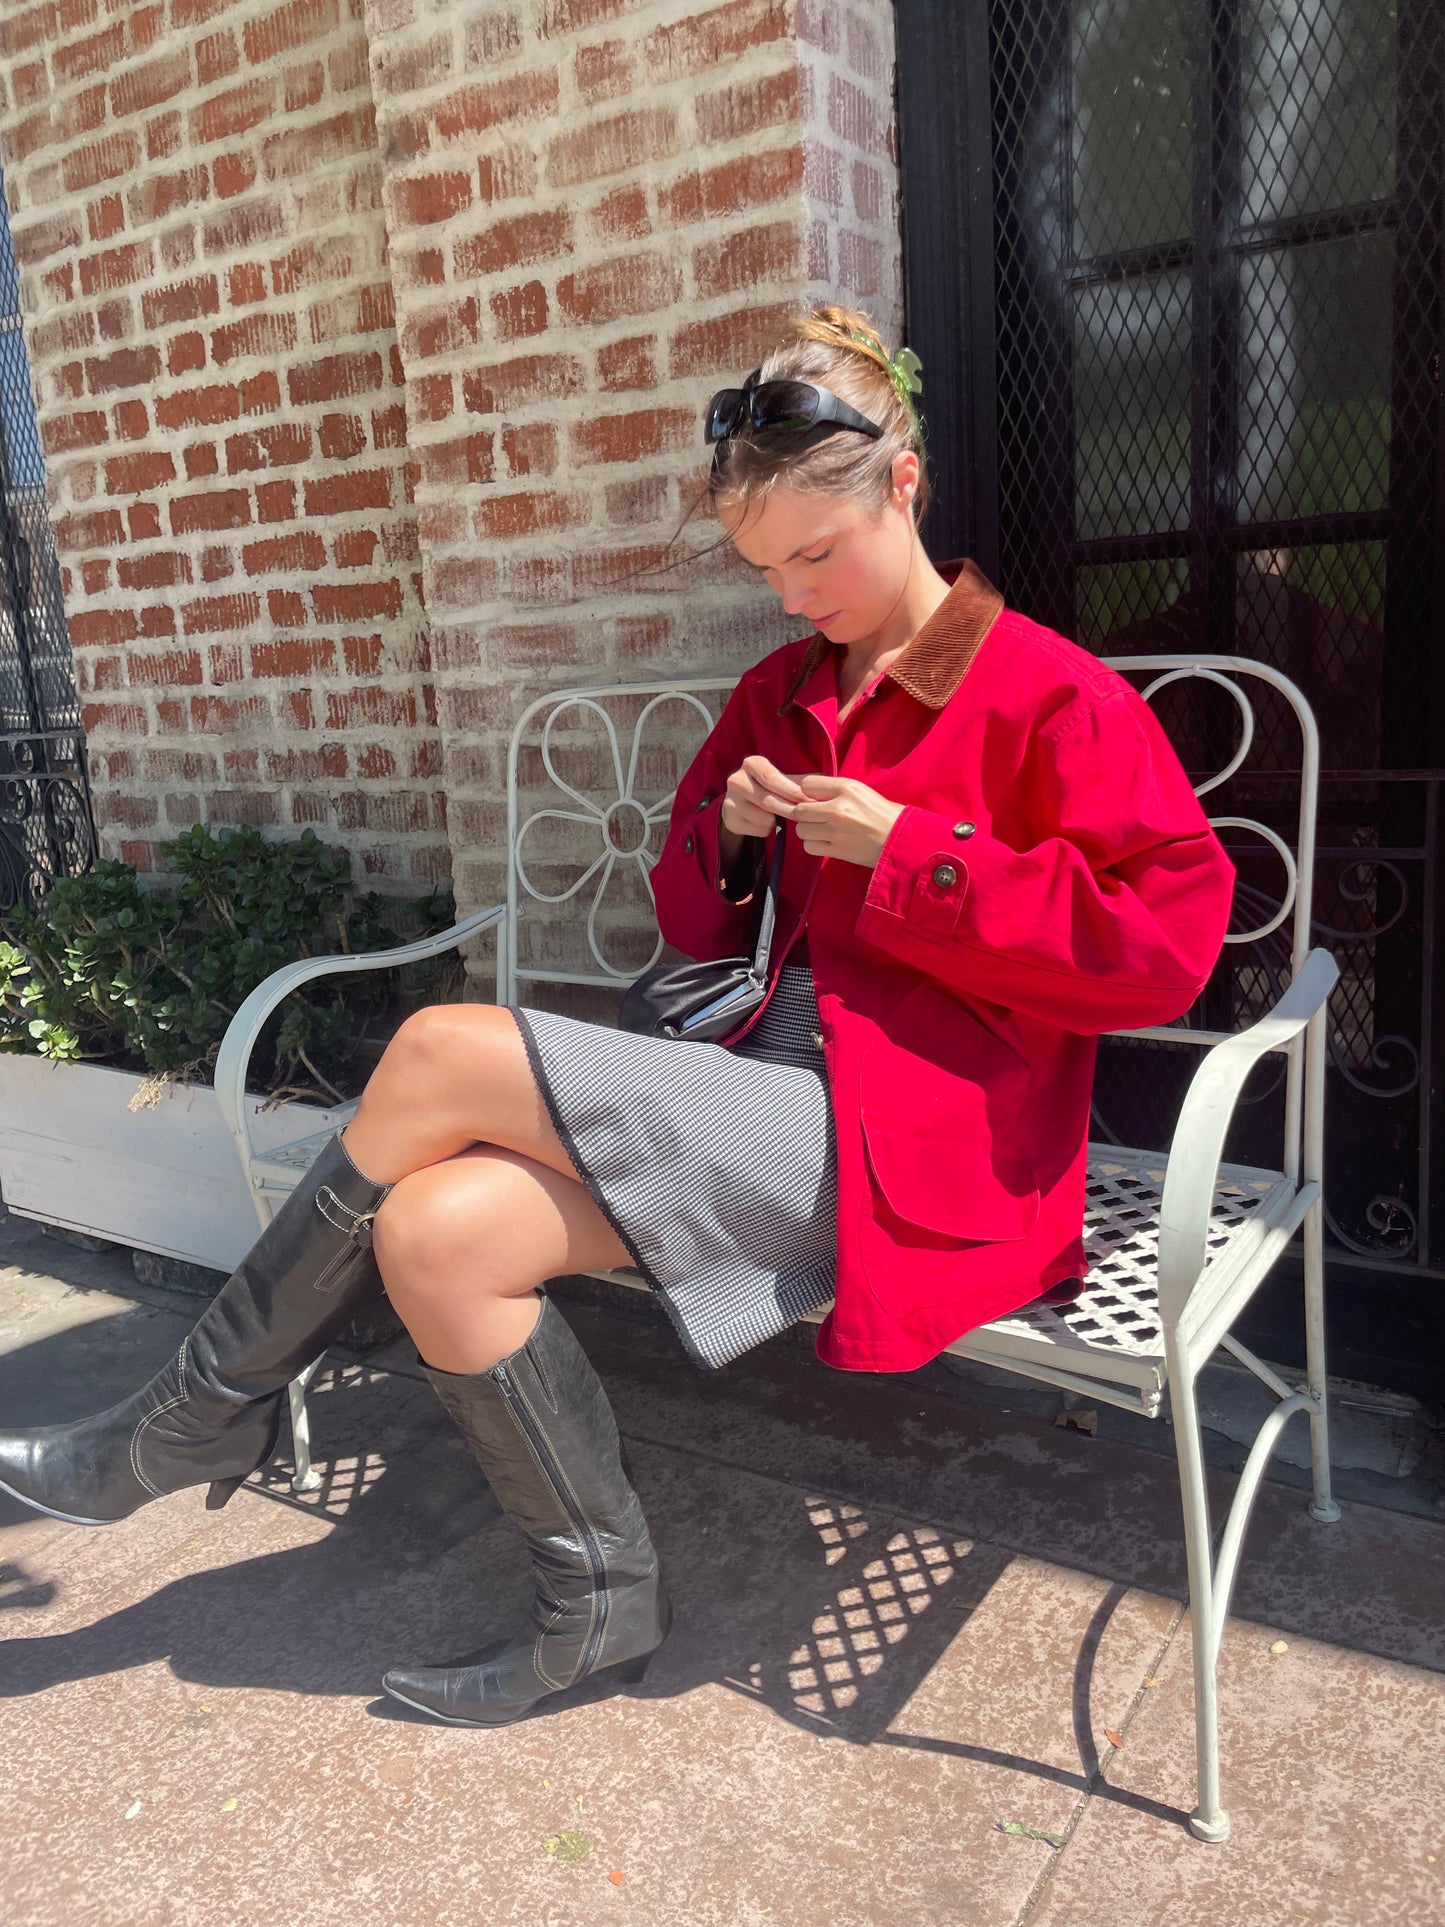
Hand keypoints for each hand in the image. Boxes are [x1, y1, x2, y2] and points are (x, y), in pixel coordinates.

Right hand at [720, 755, 805, 838]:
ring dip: (778, 821)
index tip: (809, 801)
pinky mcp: (730, 820)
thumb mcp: (782, 778)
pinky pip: (759, 830)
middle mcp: (736, 780)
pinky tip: (767, 822)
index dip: (792, 791)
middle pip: (769, 800)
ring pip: (765, 818)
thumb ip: (801, 781)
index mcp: (751, 763)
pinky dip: (768, 830)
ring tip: (779, 815)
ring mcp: (730, 801)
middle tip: (806, 816)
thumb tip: (824, 788)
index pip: (772, 779)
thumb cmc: (770, 787)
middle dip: (791, 810)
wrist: (742, 803)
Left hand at [787, 775, 904, 868]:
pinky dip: (814, 845)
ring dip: (809, 831)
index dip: (808, 793)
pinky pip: (809, 846)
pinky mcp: (837, 850)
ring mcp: (836, 831)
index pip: (807, 785)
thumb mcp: (861, 791)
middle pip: (799, 810)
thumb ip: (835, 790)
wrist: (901, 839)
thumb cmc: (883, 814)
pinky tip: (826, 842)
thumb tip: (806, 793)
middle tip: (817, 818)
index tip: (815, 799)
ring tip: (823, 831)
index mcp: (846, 788)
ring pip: (801, 830)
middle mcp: (838, 808)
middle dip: (806, 814)